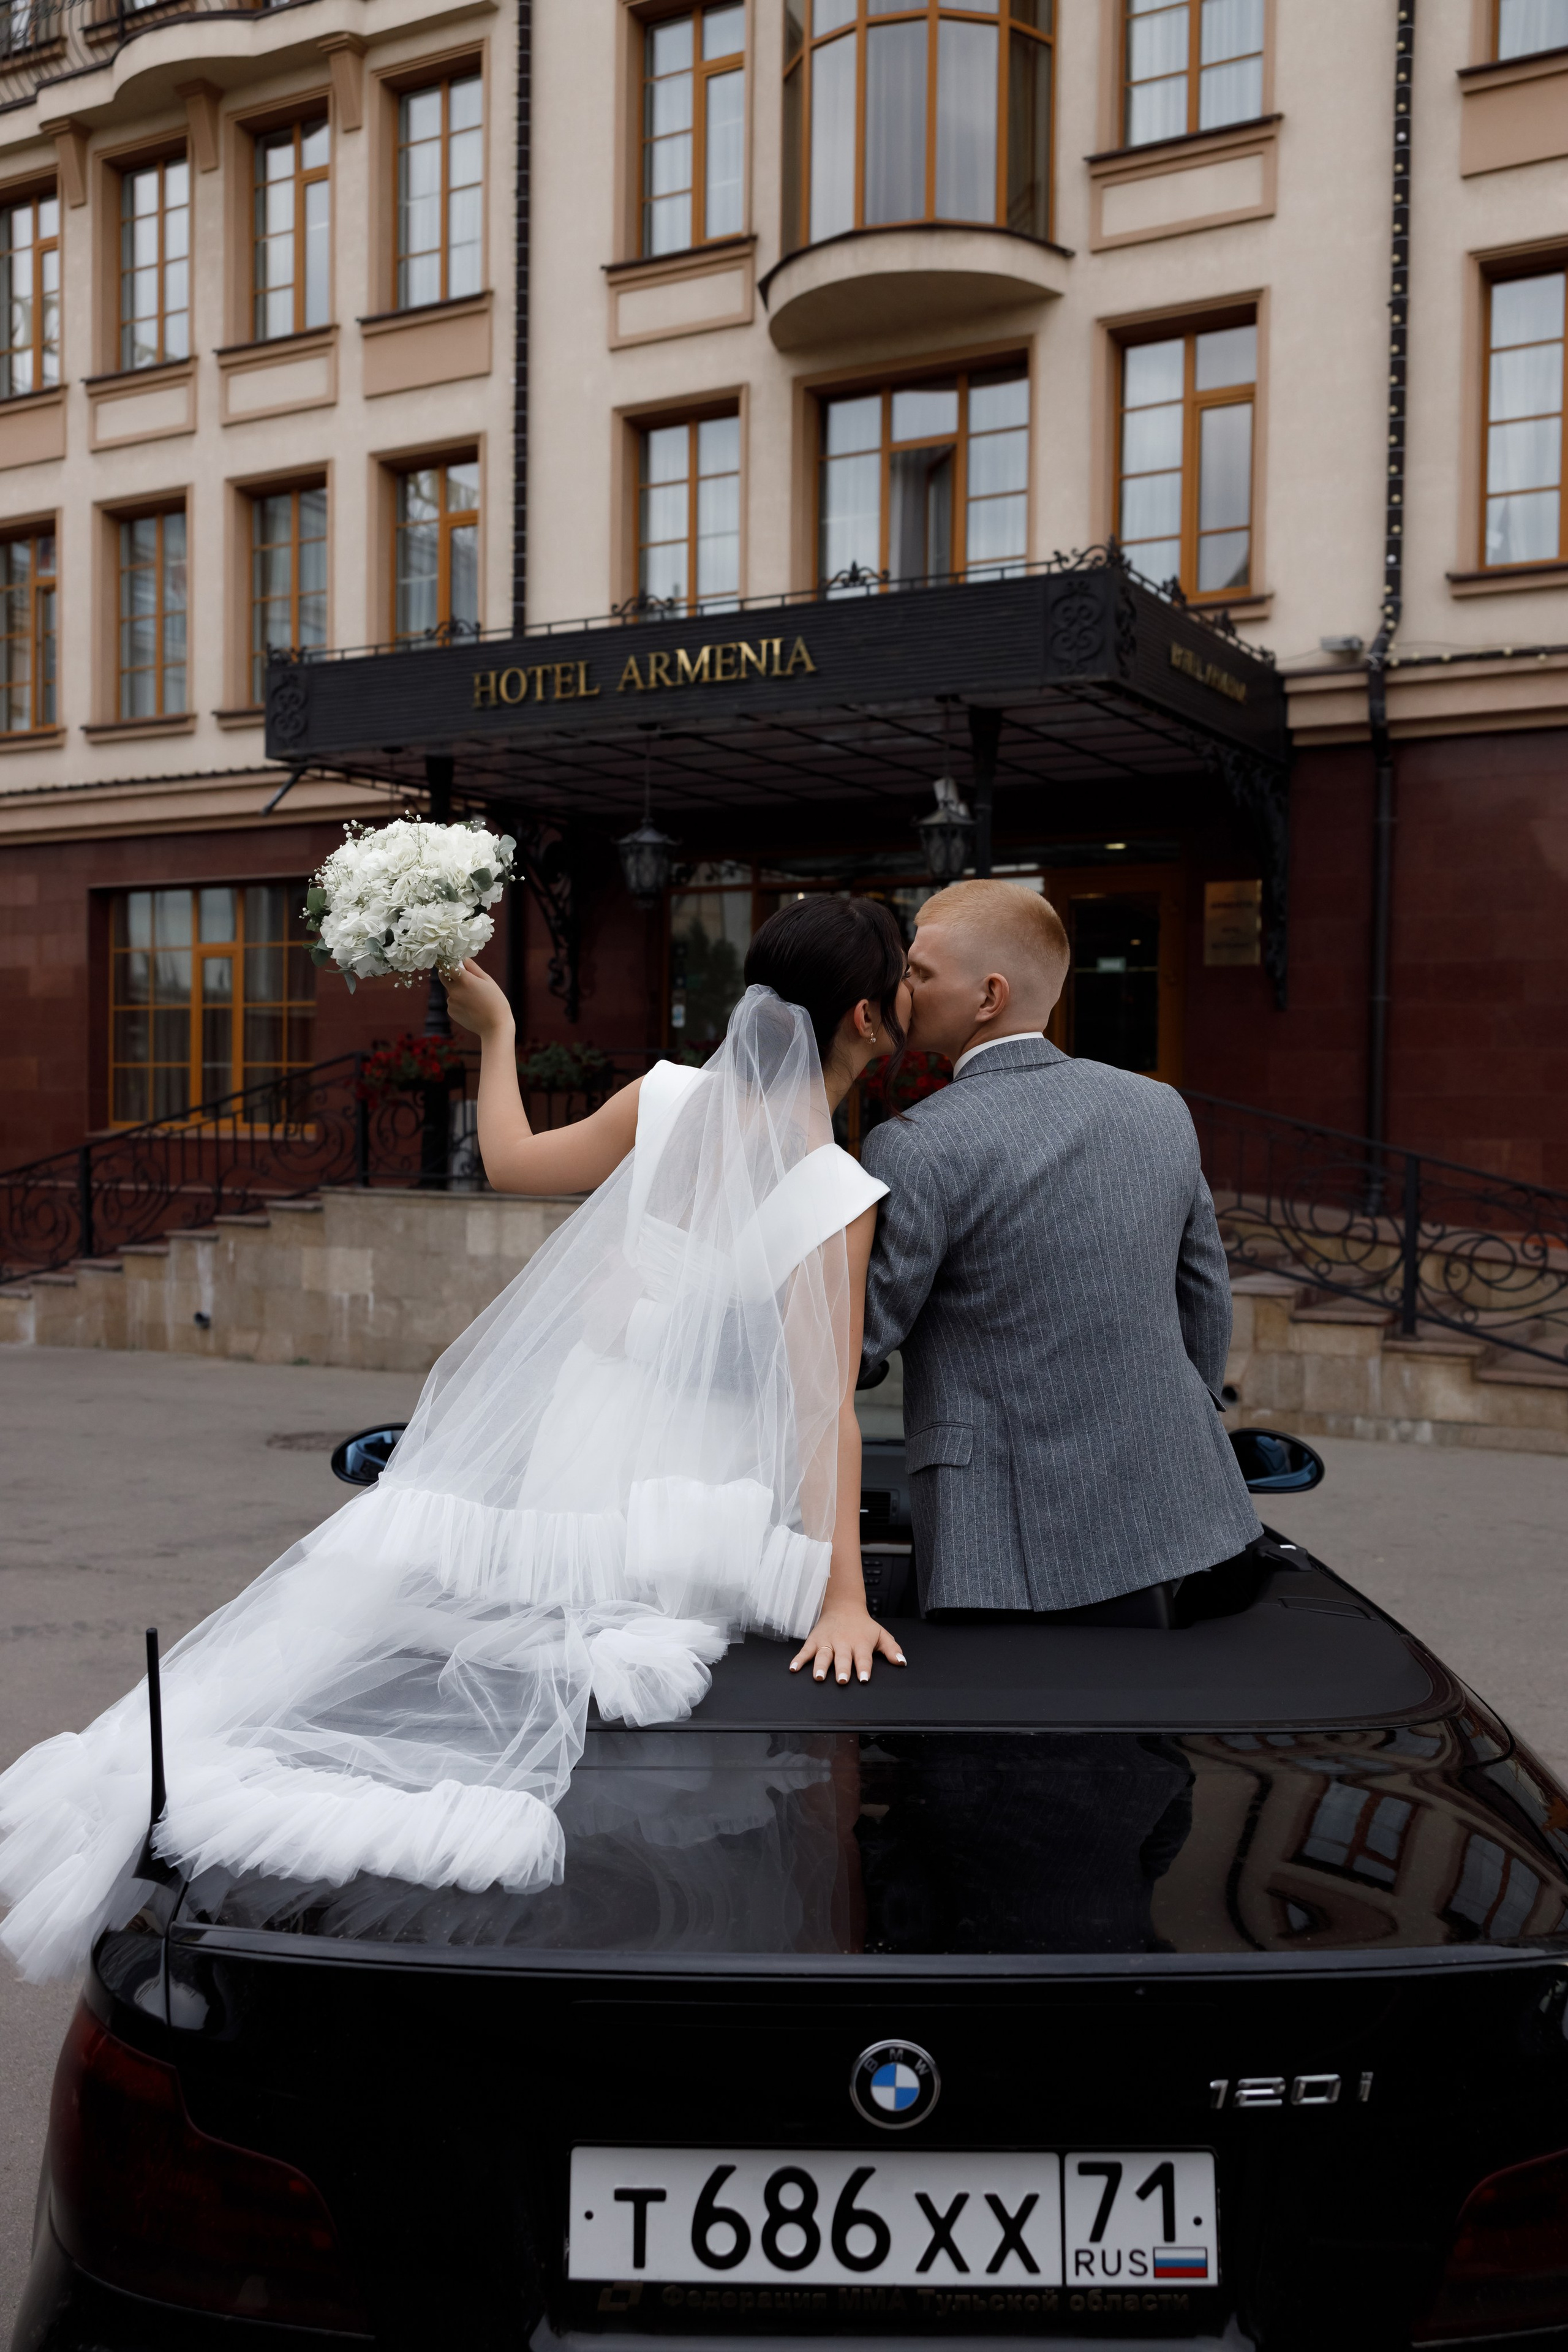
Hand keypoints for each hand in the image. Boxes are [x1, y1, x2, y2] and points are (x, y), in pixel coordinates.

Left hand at [443, 958, 514, 1042]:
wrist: (494, 1026)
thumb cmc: (495, 1001)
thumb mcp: (488, 981)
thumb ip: (473, 968)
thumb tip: (463, 958)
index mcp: (464, 979)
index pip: (448, 965)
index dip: (451, 964)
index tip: (456, 965)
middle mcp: (454, 990)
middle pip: (443, 976)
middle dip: (449, 975)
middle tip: (463, 979)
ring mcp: (451, 1002)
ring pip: (450, 991)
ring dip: (458, 991)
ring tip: (474, 1000)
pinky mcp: (451, 1012)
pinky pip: (452, 1003)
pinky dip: (459, 1003)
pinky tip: (471, 1008)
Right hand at [790, 1604, 905, 1685]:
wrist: (844, 1606)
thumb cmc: (863, 1625)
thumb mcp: (881, 1635)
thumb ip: (892, 1650)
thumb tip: (901, 1662)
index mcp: (860, 1643)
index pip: (863, 1658)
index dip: (864, 1668)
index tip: (864, 1678)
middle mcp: (843, 1643)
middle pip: (843, 1658)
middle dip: (842, 1669)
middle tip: (842, 1680)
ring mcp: (828, 1641)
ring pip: (824, 1655)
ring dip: (821, 1666)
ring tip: (819, 1677)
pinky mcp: (815, 1640)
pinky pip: (806, 1650)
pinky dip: (799, 1659)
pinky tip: (794, 1668)